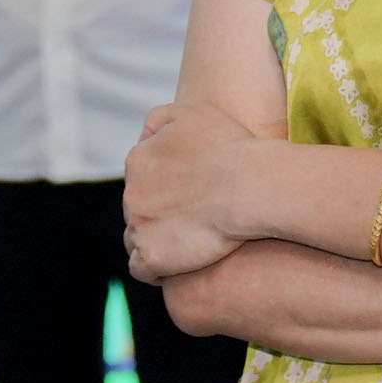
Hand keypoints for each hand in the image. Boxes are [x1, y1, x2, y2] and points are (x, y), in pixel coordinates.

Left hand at [119, 99, 274, 280]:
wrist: (249, 186)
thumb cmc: (230, 147)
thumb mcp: (190, 113)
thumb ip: (159, 119)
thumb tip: (144, 134)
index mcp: (139, 160)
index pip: (139, 180)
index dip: (160, 190)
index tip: (184, 196)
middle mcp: (131, 194)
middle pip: (136, 210)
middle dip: (156, 216)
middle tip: (189, 222)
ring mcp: (139, 227)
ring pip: (135, 240)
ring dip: (154, 243)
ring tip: (183, 247)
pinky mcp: (152, 256)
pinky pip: (142, 269)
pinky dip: (156, 270)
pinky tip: (178, 267)